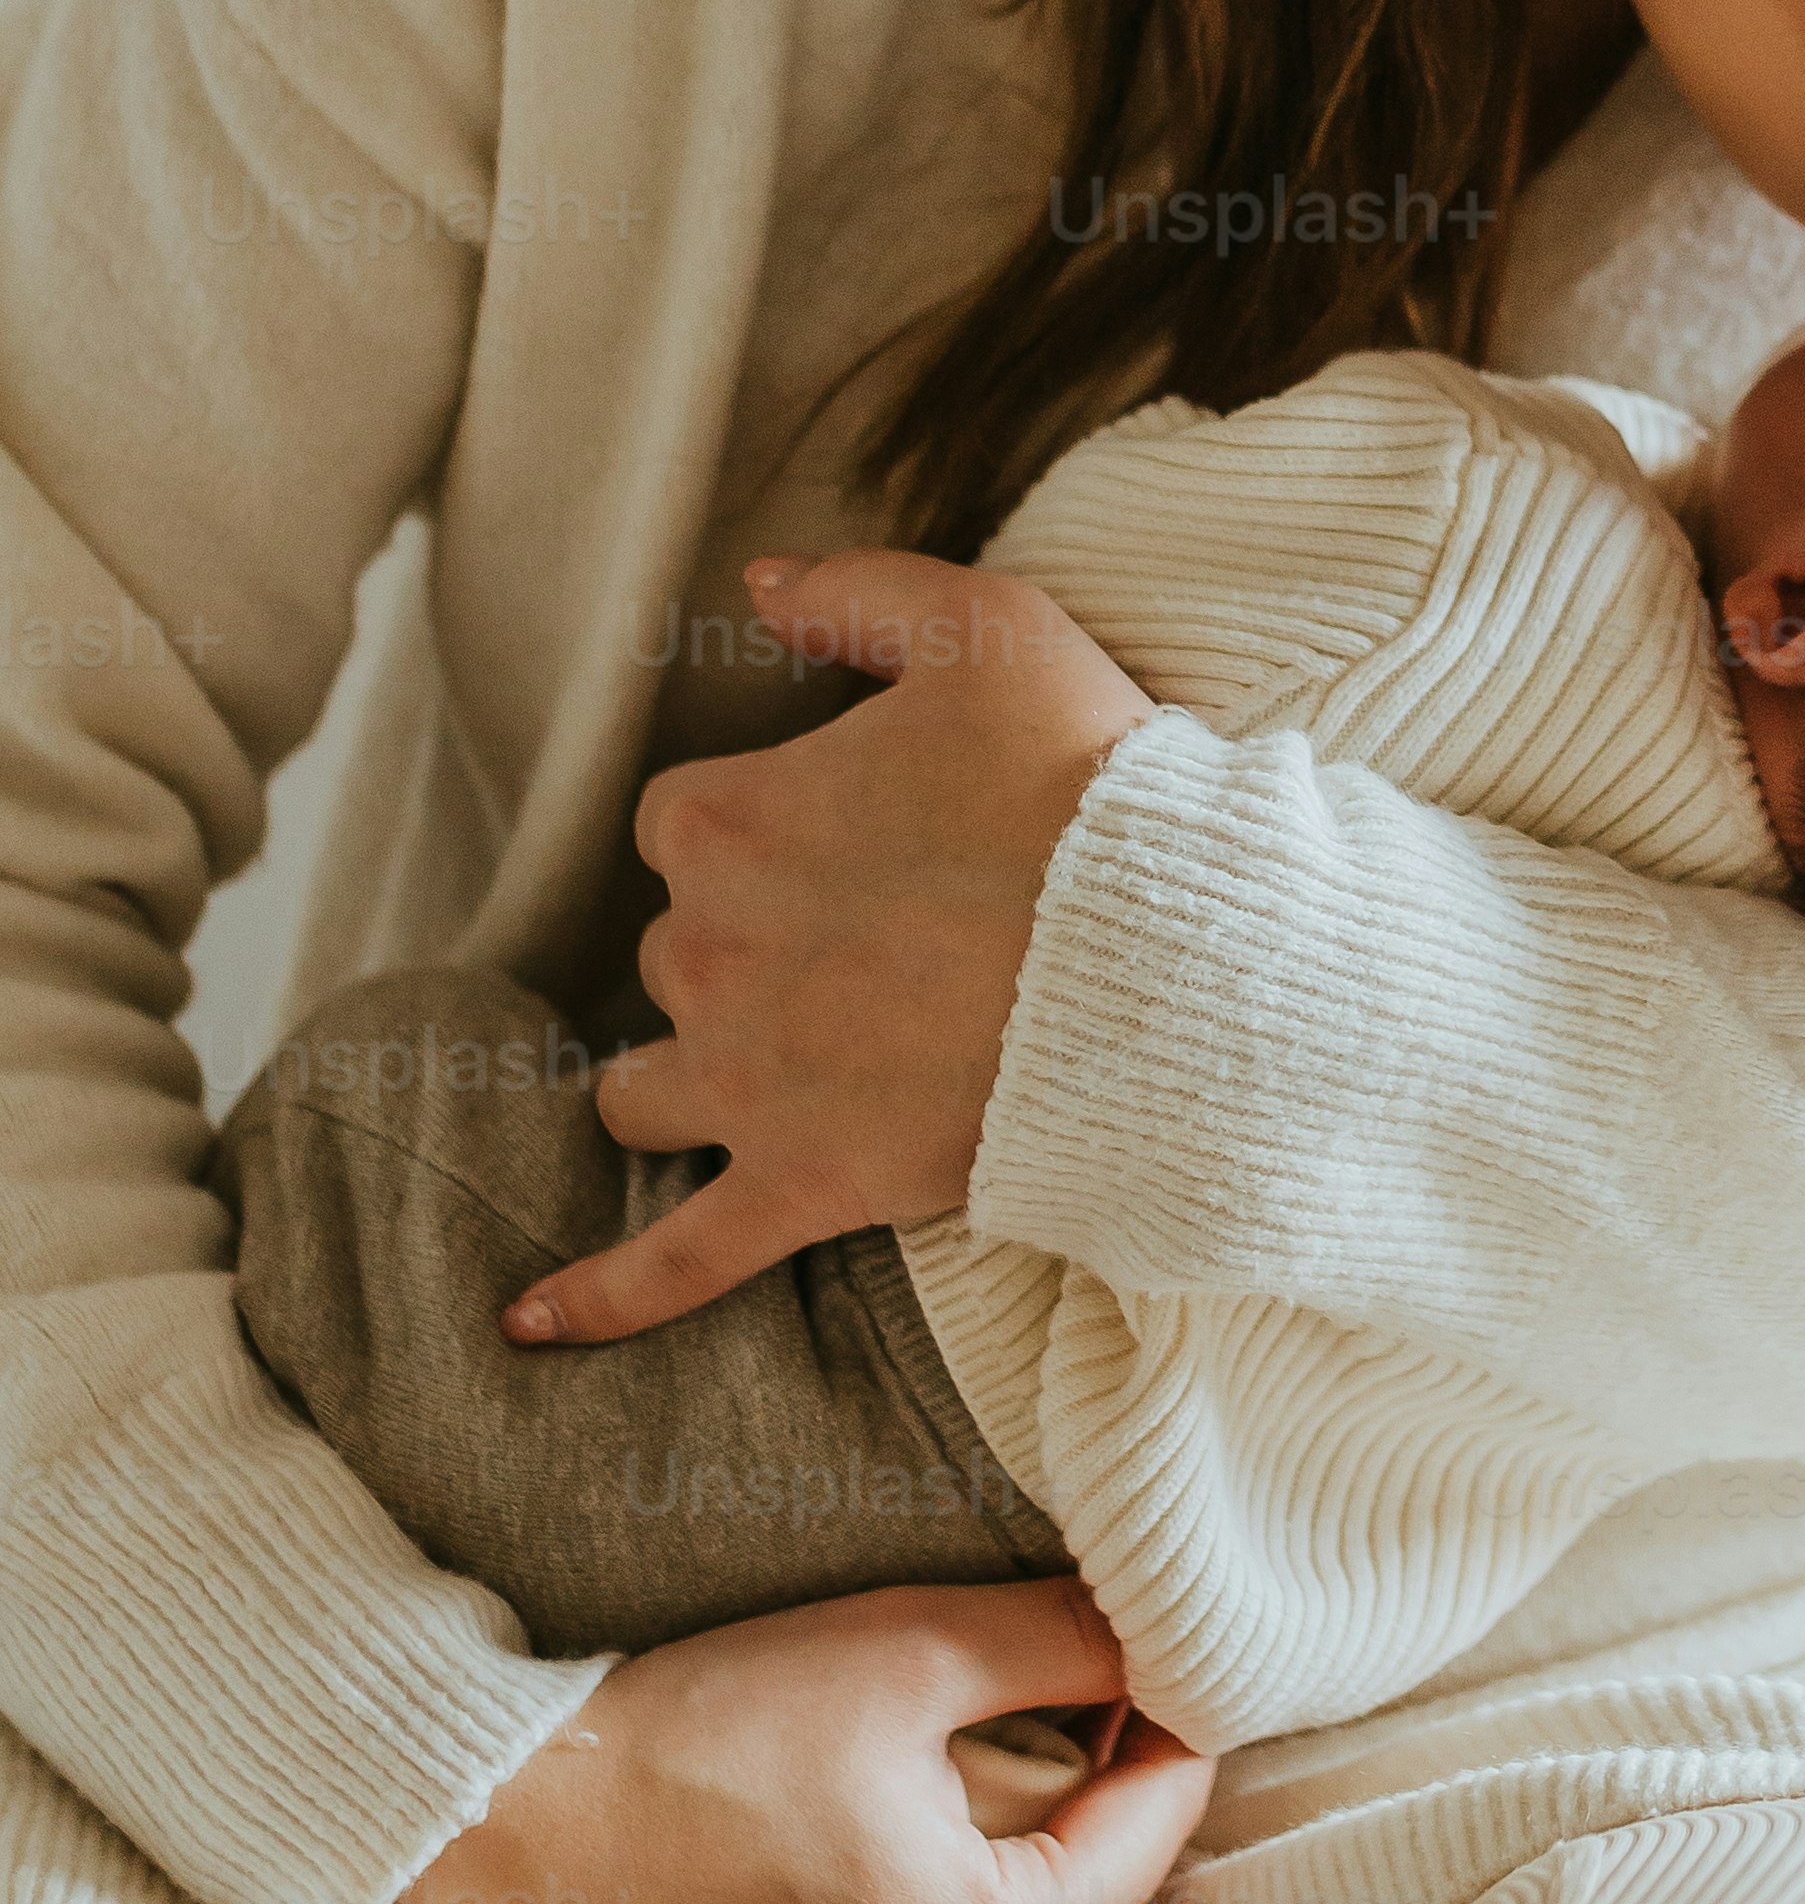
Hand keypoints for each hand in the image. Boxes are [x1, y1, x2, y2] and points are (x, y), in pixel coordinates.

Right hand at [380, 1583, 1213, 1903]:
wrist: (507, 1847)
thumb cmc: (701, 1743)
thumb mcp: (906, 1649)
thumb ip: (1063, 1639)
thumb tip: (1161, 1631)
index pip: (1161, 1815)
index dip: (1157, 1713)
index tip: (1132, 1646)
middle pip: (1089, 1897)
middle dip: (1079, 1795)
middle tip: (1030, 1695)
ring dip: (1000, 1869)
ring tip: (928, 1775)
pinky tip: (852, 1861)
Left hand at [509, 550, 1154, 1342]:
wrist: (1179, 958)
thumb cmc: (1088, 787)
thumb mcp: (991, 630)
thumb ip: (858, 590)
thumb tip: (759, 582)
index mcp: (724, 823)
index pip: (684, 825)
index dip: (771, 828)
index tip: (861, 838)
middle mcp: (707, 955)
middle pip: (677, 957)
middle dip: (752, 953)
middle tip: (880, 943)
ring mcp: (749, 1085)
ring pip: (649, 1092)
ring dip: (691, 1079)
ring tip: (767, 1074)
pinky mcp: (803, 1186)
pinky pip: (673, 1260)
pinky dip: (596, 1297)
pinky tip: (525, 1322)